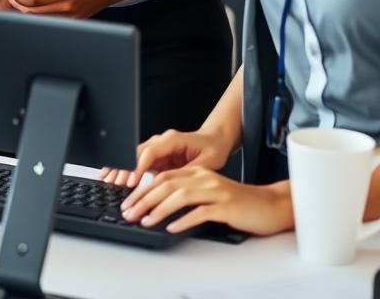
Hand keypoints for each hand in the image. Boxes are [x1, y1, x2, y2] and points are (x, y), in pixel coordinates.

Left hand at [6, 0, 127, 18]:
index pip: (35, 1)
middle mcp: (67, 9)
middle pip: (35, 13)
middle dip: (20, 6)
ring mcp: (72, 17)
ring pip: (43, 20)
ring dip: (30, 12)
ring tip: (22, 1)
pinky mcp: (76, 20)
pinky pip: (54, 21)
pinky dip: (42, 15)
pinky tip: (37, 6)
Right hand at [99, 128, 232, 187]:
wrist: (215, 140)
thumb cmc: (213, 149)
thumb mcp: (206, 163)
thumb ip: (188, 172)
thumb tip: (173, 184)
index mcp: (172, 140)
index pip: (151, 152)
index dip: (139, 166)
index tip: (131, 179)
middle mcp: (161, 142)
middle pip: (137, 153)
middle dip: (123, 167)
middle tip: (112, 181)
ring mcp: (158, 149)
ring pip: (134, 157)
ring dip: (121, 168)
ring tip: (107, 179)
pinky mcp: (157, 158)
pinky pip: (139, 164)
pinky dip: (127, 171)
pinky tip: (116, 178)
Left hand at [118, 166, 293, 235]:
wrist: (272, 205)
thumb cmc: (240, 203)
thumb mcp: (210, 193)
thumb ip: (189, 194)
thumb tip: (160, 205)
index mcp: (198, 173)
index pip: (163, 177)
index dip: (143, 188)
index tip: (129, 201)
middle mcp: (204, 178)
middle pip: (166, 184)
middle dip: (144, 198)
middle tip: (129, 212)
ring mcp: (216, 192)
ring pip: (180, 196)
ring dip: (159, 209)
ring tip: (145, 220)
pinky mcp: (227, 207)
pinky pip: (201, 212)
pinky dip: (184, 219)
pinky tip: (172, 227)